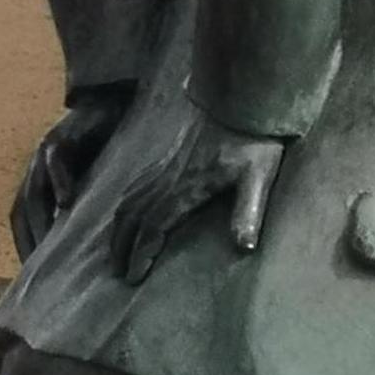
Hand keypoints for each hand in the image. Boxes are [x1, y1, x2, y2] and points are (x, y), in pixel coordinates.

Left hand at [11, 85, 134, 260]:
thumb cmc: (112, 143)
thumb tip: (89, 242)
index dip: (26, 246)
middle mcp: (37, 167)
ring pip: (34, 189)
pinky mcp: (66, 132)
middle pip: (23, 209)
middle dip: (31, 239)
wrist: (117, 99)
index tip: (37, 279)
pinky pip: (56, 158)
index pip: (25, 220)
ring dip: (42, 216)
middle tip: (44, 270)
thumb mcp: (97, 178)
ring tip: (53, 244)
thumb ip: (87, 203)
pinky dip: (59, 180)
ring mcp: (48, 149)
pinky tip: (69, 200)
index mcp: (41, 180)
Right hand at [109, 101, 285, 283]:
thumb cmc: (254, 138)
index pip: (153, 228)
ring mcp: (164, 165)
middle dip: (121, 247)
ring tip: (114, 251)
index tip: (132, 278)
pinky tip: (126, 212)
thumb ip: (249, 211)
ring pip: (128, 201)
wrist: (241, 96)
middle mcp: (168, 179)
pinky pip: (135, 184)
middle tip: (117, 273)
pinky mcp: (166, 156)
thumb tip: (244, 247)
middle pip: (132, 218)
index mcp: (186, 188)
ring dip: (118, 228)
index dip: (141, 253)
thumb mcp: (259, 176)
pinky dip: (124, 205)